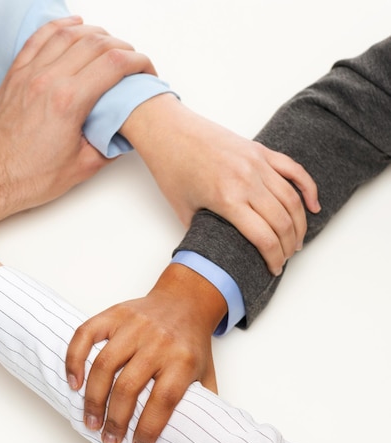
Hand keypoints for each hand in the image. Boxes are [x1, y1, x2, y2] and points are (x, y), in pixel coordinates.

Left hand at [0, 16, 155, 233]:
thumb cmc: (28, 176)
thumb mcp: (82, 168)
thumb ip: (108, 146)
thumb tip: (122, 132)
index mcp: (69, 102)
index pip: (114, 64)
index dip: (138, 62)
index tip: (146, 70)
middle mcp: (48, 80)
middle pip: (95, 44)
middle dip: (122, 47)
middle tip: (132, 61)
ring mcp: (29, 74)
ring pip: (67, 34)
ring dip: (94, 33)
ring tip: (109, 42)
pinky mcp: (15, 75)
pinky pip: (38, 38)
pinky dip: (58, 26)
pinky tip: (72, 24)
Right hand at [65, 264, 224, 442]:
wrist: (184, 300)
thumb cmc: (190, 341)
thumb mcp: (206, 372)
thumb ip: (201, 402)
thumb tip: (191, 436)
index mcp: (182, 359)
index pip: (163, 400)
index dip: (148, 427)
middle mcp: (157, 341)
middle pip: (128, 386)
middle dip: (114, 419)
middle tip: (109, 438)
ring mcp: (133, 325)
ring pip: (104, 365)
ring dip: (93, 398)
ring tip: (91, 420)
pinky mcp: (114, 314)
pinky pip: (86, 335)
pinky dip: (74, 359)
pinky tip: (74, 382)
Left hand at [120, 94, 320, 275]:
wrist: (169, 132)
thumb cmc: (172, 170)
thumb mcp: (183, 210)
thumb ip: (202, 232)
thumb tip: (213, 251)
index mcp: (227, 199)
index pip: (264, 238)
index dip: (274, 258)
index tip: (274, 268)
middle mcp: (247, 181)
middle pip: (283, 221)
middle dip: (289, 245)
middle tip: (286, 256)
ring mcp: (257, 163)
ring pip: (292, 198)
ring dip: (299, 223)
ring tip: (297, 239)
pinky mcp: (260, 150)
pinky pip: (293, 170)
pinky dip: (308, 188)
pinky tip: (313, 205)